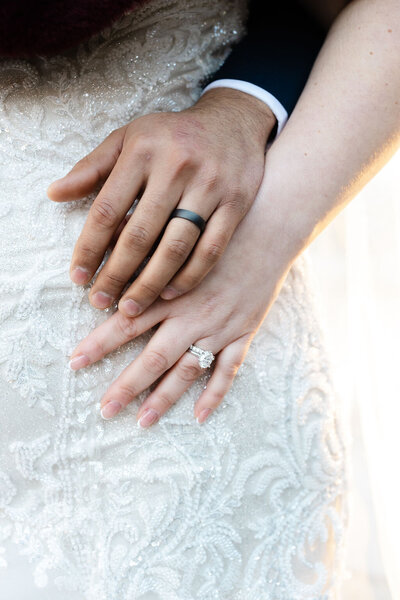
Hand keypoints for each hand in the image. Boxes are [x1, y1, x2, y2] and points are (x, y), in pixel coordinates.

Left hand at [47, 88, 275, 317]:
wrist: (234, 122)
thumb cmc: (171, 135)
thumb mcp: (129, 138)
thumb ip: (92, 167)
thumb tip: (54, 193)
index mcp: (142, 151)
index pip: (108, 209)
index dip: (89, 248)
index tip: (78, 278)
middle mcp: (176, 167)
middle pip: (140, 234)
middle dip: (116, 274)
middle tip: (100, 301)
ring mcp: (209, 186)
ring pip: (176, 246)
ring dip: (150, 283)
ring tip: (131, 307)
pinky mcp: (235, 203)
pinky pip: (211, 249)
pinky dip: (190, 275)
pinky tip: (170, 292)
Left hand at [68, 166, 304, 426]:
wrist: (269, 222)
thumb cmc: (217, 219)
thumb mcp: (173, 221)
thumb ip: (136, 232)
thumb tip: (100, 242)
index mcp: (170, 287)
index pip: (127, 320)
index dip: (99, 342)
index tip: (75, 362)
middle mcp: (192, 311)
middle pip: (154, 355)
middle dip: (127, 384)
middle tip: (104, 409)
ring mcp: (219, 325)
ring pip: (189, 369)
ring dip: (165, 397)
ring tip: (142, 422)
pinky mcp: (244, 331)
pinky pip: (230, 369)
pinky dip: (216, 393)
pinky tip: (200, 417)